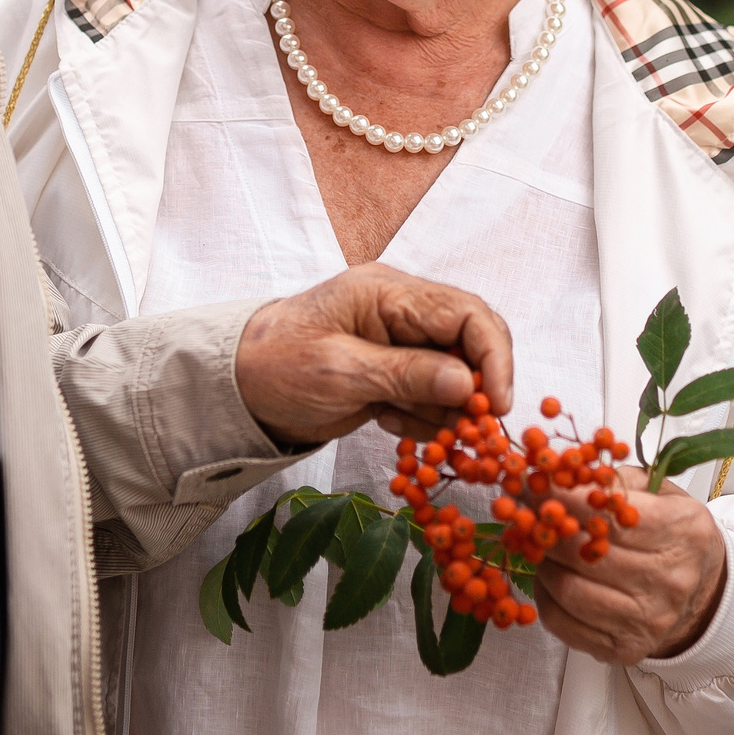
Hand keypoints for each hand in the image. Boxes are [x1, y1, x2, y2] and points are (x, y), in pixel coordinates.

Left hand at [235, 263, 513, 445]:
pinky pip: (430, 398)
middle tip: (477, 431)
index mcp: (389, 294)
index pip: (466, 313)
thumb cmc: (276, 364)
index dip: (493, 356)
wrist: (236, 387)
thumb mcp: (340, 371)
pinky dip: (428, 422)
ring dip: (453, 412)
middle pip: (469, 343)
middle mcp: (402, 313)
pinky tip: (402, 432)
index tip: (497, 403)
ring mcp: (399, 345)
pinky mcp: (392, 376)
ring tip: (435, 440)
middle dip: (479, 388)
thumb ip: (406, 373)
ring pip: (455, 377)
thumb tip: (468, 382)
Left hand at [535, 465, 726, 663]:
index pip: (609, 514)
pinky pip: (565, 623)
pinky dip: (545, 598)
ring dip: (542, 564)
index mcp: (682, 531)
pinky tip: (547, 578)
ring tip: (535, 544)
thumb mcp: (661, 494)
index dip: (564, 498)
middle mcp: (669, 579)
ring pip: (570, 590)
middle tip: (521, 511)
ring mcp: (648, 619)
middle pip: (585, 553)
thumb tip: (561, 473)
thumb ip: (617, 481)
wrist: (703, 595)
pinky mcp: (626, 647)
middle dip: (544, 528)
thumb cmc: (673, 535)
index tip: (534, 485)